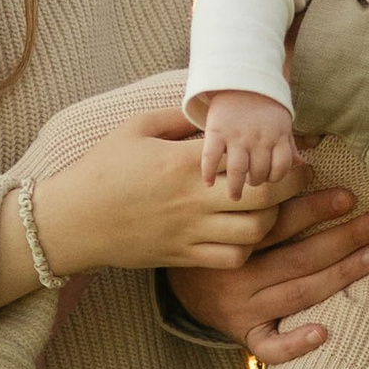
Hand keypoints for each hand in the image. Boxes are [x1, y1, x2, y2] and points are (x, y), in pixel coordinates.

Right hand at [17, 106, 307, 294]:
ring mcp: (189, 233)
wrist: (73, 220)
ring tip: (270, 205)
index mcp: (184, 163)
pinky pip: (231, 259)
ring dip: (271, 220)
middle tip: (295, 177)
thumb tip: (214, 108)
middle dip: (288, 188)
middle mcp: (192, 201)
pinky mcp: (183, 256)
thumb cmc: (103, 169)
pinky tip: (244, 232)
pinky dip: (248, 248)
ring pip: (254, 234)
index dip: (278, 156)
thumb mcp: (137, 128)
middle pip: (263, 200)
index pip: (248, 160)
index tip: (288, 150)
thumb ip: (179, 117)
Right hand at [166, 183, 368, 362]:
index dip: (312, 207)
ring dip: (341, 274)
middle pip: (297, 256)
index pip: (274, 221)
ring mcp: (239, 308)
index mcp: (225, 235)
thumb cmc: (199, 224)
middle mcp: (234, 274)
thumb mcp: (206, 186)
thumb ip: (238, 164)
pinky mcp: (243, 334)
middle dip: (344, 237)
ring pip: (296, 293)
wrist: (171, 280)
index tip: (349, 195)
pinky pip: (269, 346)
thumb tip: (303, 141)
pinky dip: (295, 344)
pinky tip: (324, 333)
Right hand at [200, 89, 299, 201]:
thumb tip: (302, 167)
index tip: (267, 178)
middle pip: (260, 173)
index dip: (275, 177)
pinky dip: (208, 172)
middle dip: (256, 182)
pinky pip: (211, 157)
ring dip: (236, 188)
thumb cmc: (264, 104)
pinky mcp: (216, 131)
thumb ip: (290, 146)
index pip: (281, 168)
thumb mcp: (283, 122)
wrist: (240, 77)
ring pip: (238, 171)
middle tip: (250, 183)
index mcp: (278, 136)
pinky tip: (208, 182)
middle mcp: (259, 138)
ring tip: (234, 195)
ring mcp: (237, 136)